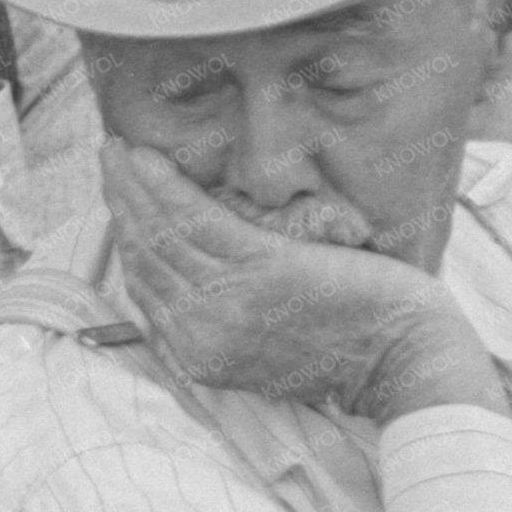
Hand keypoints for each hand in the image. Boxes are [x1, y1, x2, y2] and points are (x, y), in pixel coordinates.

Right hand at [100, 142, 507, 423]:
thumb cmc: (354, 352)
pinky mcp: (260, 270)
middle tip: (107, 159)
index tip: (119, 199)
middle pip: (143, 256)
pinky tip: (149, 159)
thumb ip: (228, 322)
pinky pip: (195, 221)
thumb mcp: (270, 354)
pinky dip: (164, 187)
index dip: (127, 237)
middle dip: (119, 202)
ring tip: (118, 149)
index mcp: (201, 355)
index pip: (145, 287)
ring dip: (132, 185)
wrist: (405, 361)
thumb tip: (204, 277)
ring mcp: (228, 303)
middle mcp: (202, 332)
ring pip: (159, 235)